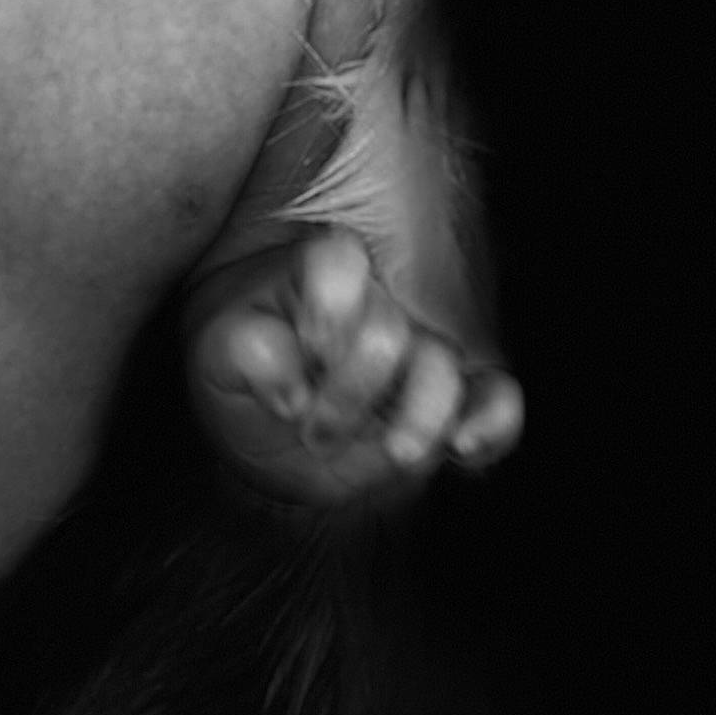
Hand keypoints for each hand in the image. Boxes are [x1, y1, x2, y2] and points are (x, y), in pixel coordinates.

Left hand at [185, 227, 522, 507]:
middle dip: (351, 391)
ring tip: (394, 452)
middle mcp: (379, 304)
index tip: (308, 350)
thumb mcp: (218, 356)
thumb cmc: (244, 366)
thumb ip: (248, 352)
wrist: (270, 421)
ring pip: (443, 365)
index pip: (340, 263)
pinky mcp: (453, 401)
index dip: (329, 307)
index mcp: (321, 275)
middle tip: (313, 432)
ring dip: (420, 415)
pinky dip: (492, 422)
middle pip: (387, 332)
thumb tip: (293, 386)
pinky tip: (464, 448)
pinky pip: (496, 398)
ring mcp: (419, 351)